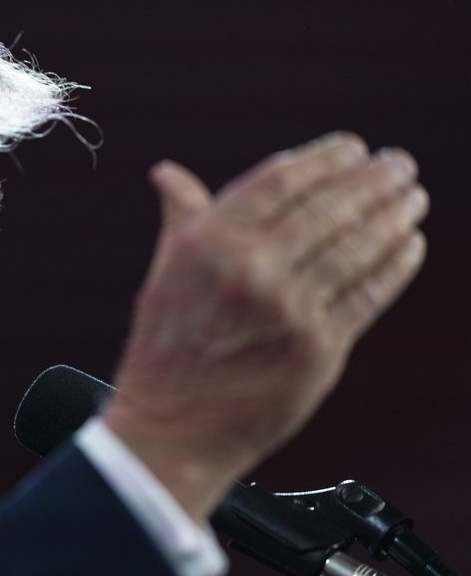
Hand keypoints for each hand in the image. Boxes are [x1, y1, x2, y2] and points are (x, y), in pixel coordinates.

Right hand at [103, 133, 427, 521]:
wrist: (171, 428)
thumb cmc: (165, 347)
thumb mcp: (163, 273)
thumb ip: (181, 218)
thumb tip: (167, 172)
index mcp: (209, 242)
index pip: (281, 180)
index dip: (325, 158)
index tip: (353, 147)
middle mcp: (251, 269)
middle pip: (329, 208)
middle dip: (373, 180)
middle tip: (399, 163)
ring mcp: (288, 310)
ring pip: (357, 247)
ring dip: (393, 216)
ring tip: (412, 197)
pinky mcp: (318, 349)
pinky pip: (368, 295)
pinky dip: (395, 265)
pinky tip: (410, 244)